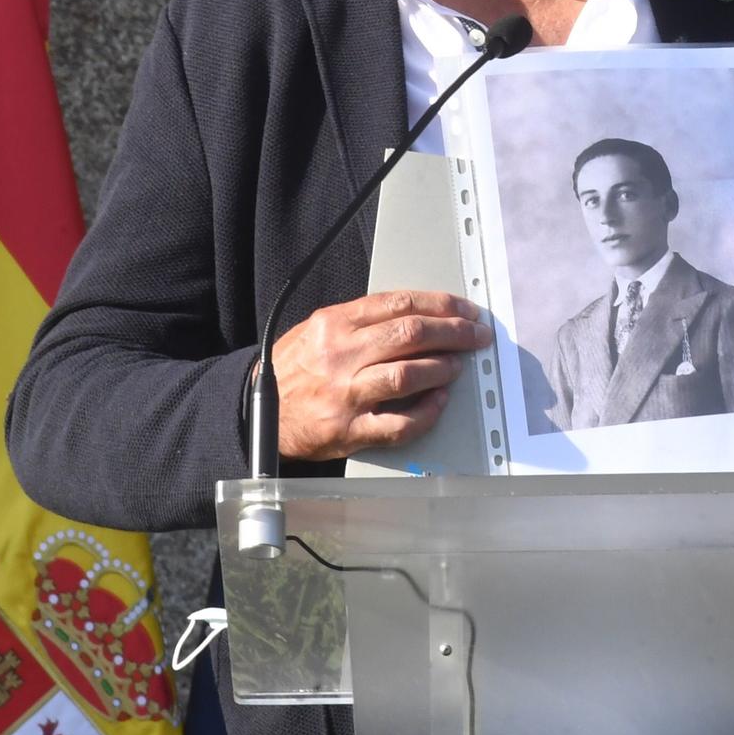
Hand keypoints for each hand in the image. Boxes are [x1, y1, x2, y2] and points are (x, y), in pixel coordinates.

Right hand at [271, 289, 491, 460]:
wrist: (258, 412)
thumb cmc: (293, 369)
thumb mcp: (318, 329)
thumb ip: (362, 320)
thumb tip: (416, 315)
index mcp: (334, 323)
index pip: (398, 304)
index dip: (440, 304)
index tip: (464, 309)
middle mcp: (340, 355)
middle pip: (410, 334)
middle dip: (453, 332)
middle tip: (475, 335)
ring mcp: (346, 394)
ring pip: (407, 375)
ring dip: (442, 368)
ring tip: (457, 365)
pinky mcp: (349, 431)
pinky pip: (398, 423)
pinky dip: (426, 412)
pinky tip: (440, 402)